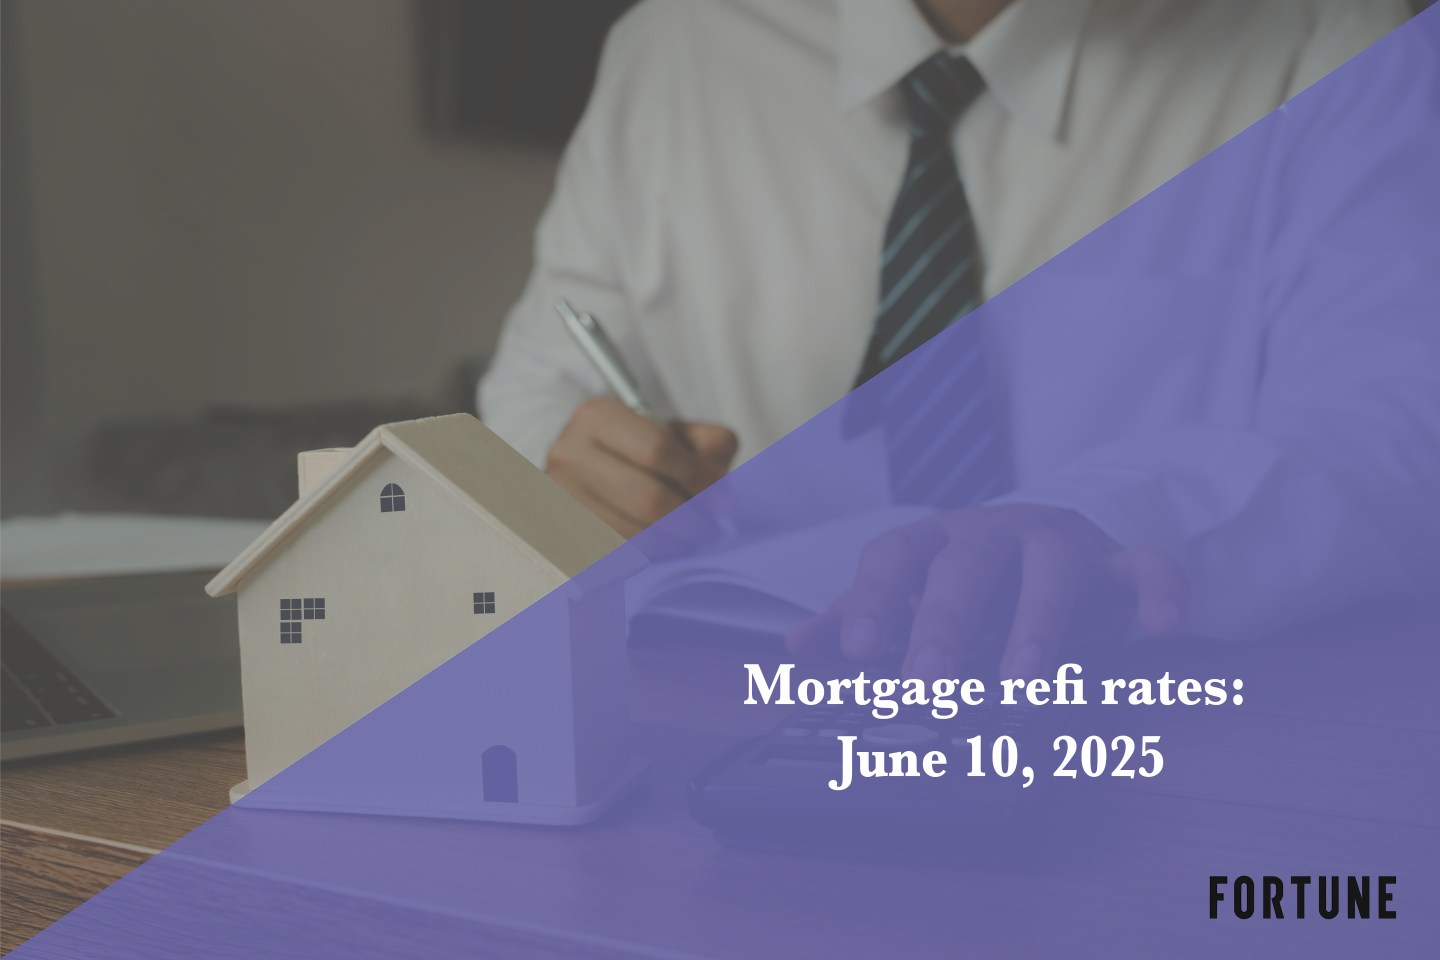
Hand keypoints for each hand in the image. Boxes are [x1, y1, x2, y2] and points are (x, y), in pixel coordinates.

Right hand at [546, 396, 738, 536]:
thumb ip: (710, 446)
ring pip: (636, 532)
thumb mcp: (676, 431)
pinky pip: (622, 553)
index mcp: (598, 416)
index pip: (657, 449)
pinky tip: (665, 539)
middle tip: (710, 521)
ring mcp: (561, 498)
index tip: (715, 491)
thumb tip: (718, 497)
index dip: (695, 476)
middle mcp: (570, 455)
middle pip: (648, 498)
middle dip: (690, 515)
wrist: (587, 464)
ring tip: (691, 530)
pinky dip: (653, 550)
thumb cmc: (639, 447)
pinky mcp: (564, 534)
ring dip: (676, 538)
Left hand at [785, 504, 1185, 679]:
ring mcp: (1057, 542)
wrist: (1047, 537)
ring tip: (1025, 682)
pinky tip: (1157, 631)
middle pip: (965, 567)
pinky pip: (1145, 567)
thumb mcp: (910, 594)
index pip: (893, 558)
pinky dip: (1157, 593)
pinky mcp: (1115, 560)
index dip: (872, 601)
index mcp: (934, 541)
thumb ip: (855, 620)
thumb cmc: (966, 577)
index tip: (856, 652)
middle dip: (945, 624)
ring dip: (1038, 624)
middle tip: (928, 684)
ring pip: (1051, 568)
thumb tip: (795, 646)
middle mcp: (992, 533)